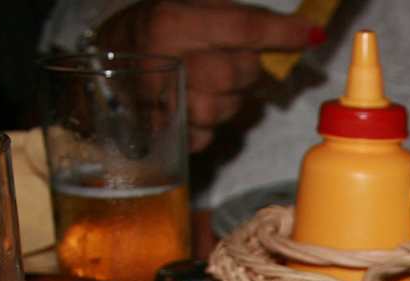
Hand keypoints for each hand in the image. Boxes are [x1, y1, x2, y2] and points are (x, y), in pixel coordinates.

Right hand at [95, 0, 324, 151]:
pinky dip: (210, 122)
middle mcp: (165, 63)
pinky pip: (210, 133)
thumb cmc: (152, 33)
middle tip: (228, 58)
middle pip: (239, 72)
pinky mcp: (166, 139)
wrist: (99, 69)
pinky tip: (191, 105)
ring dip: (228, 97)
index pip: (242, 27)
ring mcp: (163, 106)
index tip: (309, 34)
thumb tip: (300, 31)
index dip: (281, 32)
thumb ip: (237, 17)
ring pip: (228, 107)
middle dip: (245, 67)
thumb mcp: (186, 8)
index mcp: (168, 22)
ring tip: (203, 81)